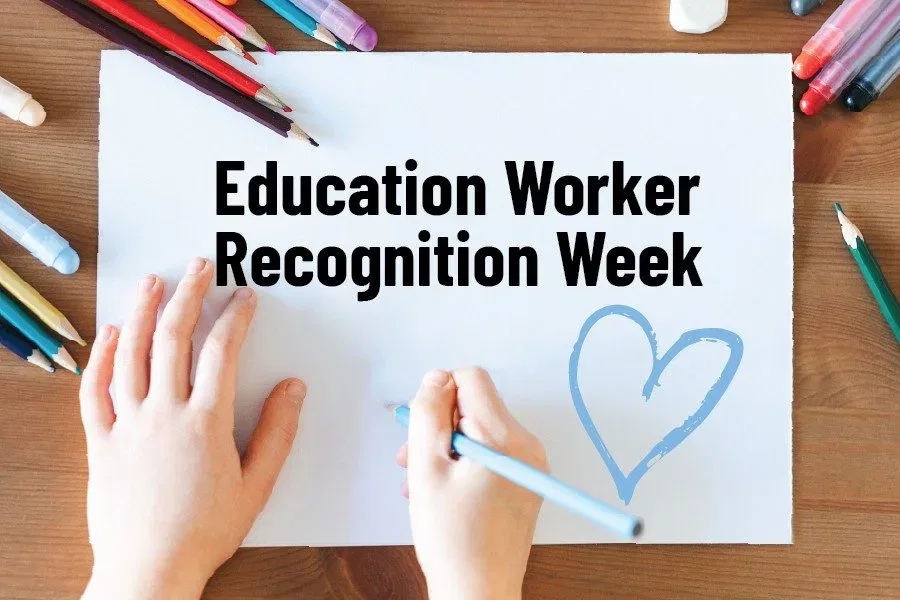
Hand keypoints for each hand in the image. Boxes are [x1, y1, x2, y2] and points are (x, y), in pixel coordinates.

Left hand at [79, 258, 306, 599]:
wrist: (149, 569)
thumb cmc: (205, 531)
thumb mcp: (257, 485)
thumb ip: (277, 432)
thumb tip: (293, 388)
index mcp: (205, 422)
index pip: (222, 351)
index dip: (236, 317)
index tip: (244, 297)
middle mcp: (164, 414)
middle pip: (174, 338)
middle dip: (189, 295)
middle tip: (198, 266)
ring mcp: (128, 424)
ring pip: (131, 354)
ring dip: (143, 311)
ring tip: (153, 282)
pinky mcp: (100, 441)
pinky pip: (94, 390)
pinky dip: (100, 357)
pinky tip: (110, 334)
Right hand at [397, 368, 548, 599]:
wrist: (479, 594)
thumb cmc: (453, 541)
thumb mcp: (425, 468)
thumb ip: (428, 413)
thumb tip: (436, 378)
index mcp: (505, 437)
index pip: (471, 379)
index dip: (439, 396)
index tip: (423, 429)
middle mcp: (527, 446)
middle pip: (476, 405)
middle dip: (439, 427)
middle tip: (412, 461)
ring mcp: (530, 465)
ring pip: (480, 431)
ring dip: (447, 449)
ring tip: (423, 482)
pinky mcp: (526, 481)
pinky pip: (491, 453)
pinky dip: (464, 464)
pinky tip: (443, 491)